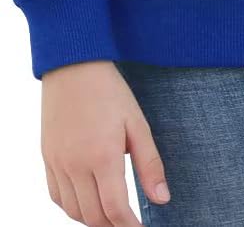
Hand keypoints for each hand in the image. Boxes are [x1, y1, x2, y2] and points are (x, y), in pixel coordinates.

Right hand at [41, 60, 170, 224]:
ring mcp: (57, 163)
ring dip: (93, 219)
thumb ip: (149, 164)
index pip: (115, 209)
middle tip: (130, 222)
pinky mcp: (47, 158)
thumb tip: (162, 199)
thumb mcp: (137, 123)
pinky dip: (72, 207)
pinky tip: (87, 201)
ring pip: (73, 211)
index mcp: (102, 156)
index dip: (130, 226)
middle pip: (94, 215)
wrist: (73, 66)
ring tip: (112, 214)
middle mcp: (75, 164)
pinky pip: (57, 196)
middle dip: (114, 225)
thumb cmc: (109, 91)